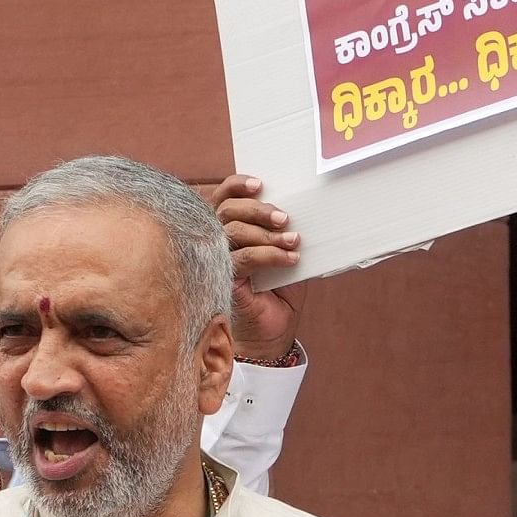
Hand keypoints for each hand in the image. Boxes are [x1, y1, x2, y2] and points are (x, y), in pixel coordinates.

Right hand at [211, 173, 302, 364]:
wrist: (273, 331)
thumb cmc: (278, 292)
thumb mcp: (284, 254)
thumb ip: (282, 231)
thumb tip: (299, 209)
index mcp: (228, 230)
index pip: (222, 198)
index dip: (236, 186)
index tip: (261, 185)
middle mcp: (217, 242)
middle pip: (225, 210)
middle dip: (257, 209)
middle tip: (284, 218)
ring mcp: (217, 261)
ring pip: (233, 231)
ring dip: (267, 233)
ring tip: (293, 240)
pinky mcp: (223, 280)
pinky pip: (244, 258)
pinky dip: (270, 254)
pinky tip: (290, 258)